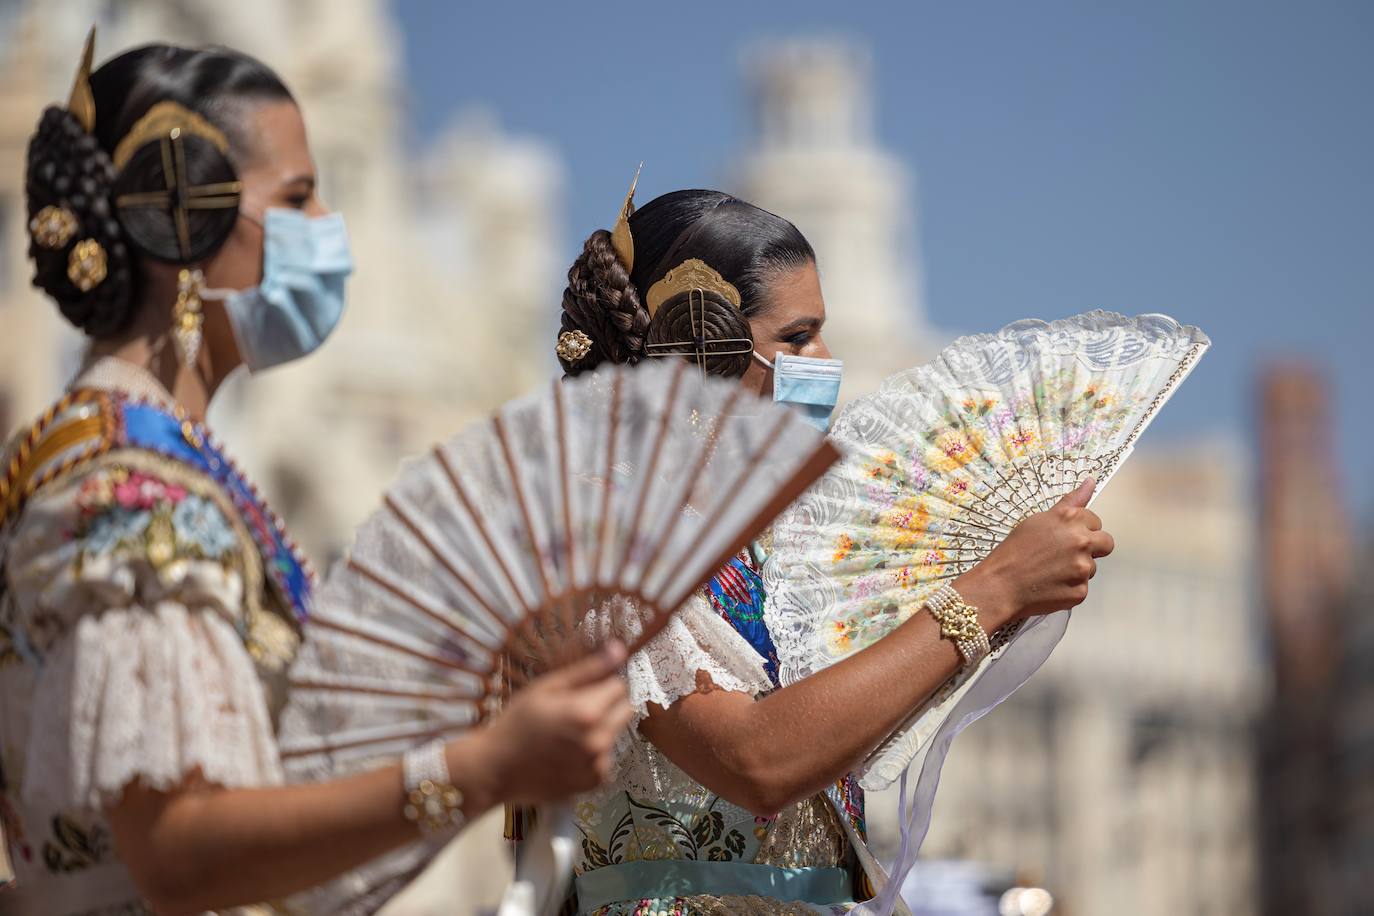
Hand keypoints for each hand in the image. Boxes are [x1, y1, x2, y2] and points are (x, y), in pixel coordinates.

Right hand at [461, 642, 633, 806]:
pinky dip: (593, 754)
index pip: (619, 686)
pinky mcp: (595, 782)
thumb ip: (588, 669)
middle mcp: (598, 740)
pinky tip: (568, 753)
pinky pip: (606, 758)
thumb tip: (619, 649)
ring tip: (567, 735)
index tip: (582, 689)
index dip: (602, 684)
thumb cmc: (517, 723)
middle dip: (607, 705)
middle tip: (575, 710)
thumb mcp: (547, 687)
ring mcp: (598, 764)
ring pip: (615, 733)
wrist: (496, 769)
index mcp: (587, 713)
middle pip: (624, 710)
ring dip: (600, 730)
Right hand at [956, 478, 1115, 625]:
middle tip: (1067, 554)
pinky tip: (1051, 586)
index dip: (1081, 529)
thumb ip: (1070, 502)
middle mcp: (1081, 541)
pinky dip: (1069, 588)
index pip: (1095, 521)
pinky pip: (1082, 587)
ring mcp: (1083, 568)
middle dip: (1092, 548)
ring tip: (1051, 572)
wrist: (1000, 585)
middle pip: (1106, 543)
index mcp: (1070, 519)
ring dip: (1077, 569)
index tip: (1065, 536)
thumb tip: (1091, 482)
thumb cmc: (1014, 551)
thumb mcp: (1038, 520)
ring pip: (1092, 567)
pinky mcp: (1081, 592)